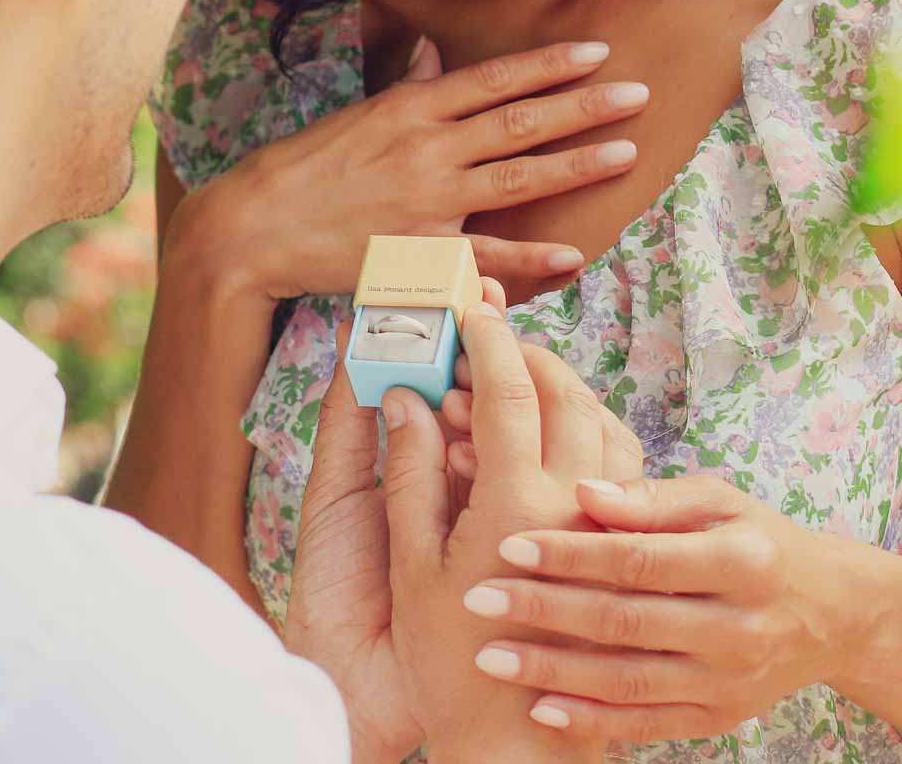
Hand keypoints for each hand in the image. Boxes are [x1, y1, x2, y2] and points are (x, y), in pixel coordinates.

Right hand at [170, 39, 646, 301]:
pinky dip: (530, 256)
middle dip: (583, 107)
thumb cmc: (303, 166)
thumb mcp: (355, 114)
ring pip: (516, 178)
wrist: (257, 224)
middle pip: (519, 122)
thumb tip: (433, 53)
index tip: (596, 54)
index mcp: (410, 108)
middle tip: (636, 94)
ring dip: (575, 165)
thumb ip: (404, 85)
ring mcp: (426, 201)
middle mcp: (426, 148)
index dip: (549, 66)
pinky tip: (573, 253)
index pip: (494, 80)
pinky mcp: (418, 252)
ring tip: (625, 153)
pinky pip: (485, 255)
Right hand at [285, 278, 627, 763]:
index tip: (473, 307)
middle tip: (494, 334)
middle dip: (528, 349)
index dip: (488, 338)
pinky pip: (620, 463)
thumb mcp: (410, 562)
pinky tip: (558, 436)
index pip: (508, 389)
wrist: (511, 741)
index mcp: (514, 501)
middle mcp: (571, 503)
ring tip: (522, 376)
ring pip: (602, 422)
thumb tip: (405, 396)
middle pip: (565, 391)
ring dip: (563, 385)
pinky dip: (590, 428)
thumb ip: (409, 470)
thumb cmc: (448, 657)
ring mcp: (603, 526)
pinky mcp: (618, 548)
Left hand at [464, 474, 857, 743]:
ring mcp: (726, 681)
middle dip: (544, 611)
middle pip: (625, 622)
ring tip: (489, 656)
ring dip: (552, 670)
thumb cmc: (752, 537)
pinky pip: (645, 723)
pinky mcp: (716, 717)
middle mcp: (736, 628)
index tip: (509, 543)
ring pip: (628, 681)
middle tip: (477, 599)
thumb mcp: (716, 500)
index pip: (639, 558)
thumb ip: (650, 498)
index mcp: (740, 561)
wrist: (824, 612)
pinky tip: (538, 706)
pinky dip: (590, 719)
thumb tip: (583, 491)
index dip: (571, 553)